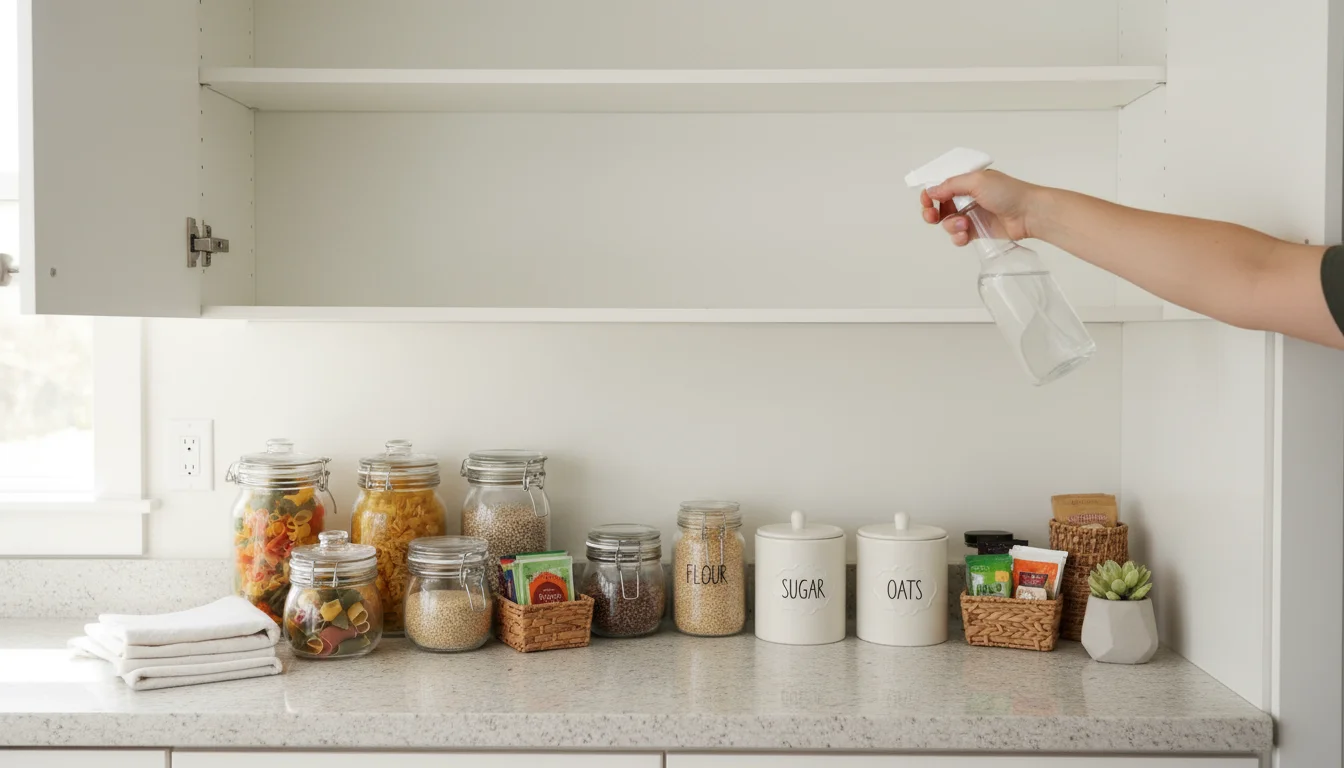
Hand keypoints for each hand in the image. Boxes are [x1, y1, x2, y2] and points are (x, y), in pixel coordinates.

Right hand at [920, 169, 1041, 245]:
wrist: (1028, 213)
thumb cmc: (1006, 192)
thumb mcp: (976, 181)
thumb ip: (951, 185)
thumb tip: (931, 191)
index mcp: (966, 182)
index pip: (940, 187)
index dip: (930, 194)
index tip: (927, 201)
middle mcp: (966, 197)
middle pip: (939, 206)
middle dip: (932, 212)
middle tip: (932, 216)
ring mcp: (971, 215)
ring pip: (947, 223)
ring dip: (950, 225)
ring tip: (963, 225)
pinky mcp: (976, 231)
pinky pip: (958, 236)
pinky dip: (958, 237)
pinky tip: (965, 235)